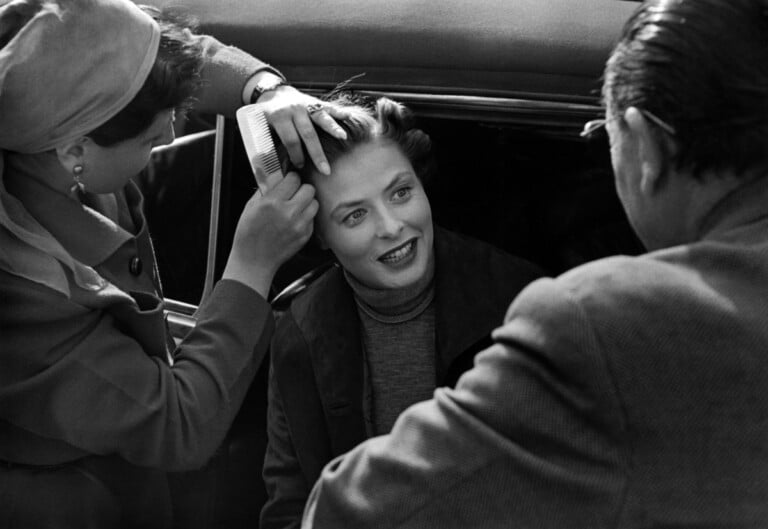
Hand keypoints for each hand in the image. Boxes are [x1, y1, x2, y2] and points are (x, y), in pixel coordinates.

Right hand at [223, 172, 318, 296]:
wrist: (254, 260)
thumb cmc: (249, 234)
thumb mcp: (251, 206)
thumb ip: (267, 190)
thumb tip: (278, 176)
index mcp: (272, 202)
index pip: (294, 179)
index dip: (290, 179)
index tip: (288, 182)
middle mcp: (289, 212)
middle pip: (309, 189)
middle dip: (301, 189)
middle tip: (293, 194)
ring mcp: (299, 225)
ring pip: (314, 203)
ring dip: (306, 203)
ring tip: (295, 207)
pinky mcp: (305, 235)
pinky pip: (312, 218)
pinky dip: (306, 217)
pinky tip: (295, 221)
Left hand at [257, 85, 349, 174]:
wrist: (273, 93)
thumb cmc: (268, 116)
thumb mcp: (261, 127)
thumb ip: (268, 144)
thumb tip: (274, 168)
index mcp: (279, 117)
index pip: (290, 139)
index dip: (295, 154)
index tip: (300, 166)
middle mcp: (294, 110)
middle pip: (308, 133)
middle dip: (317, 153)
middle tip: (325, 170)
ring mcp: (306, 105)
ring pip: (320, 117)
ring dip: (332, 128)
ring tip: (343, 137)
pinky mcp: (315, 102)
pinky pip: (328, 107)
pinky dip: (339, 112)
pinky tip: (348, 117)